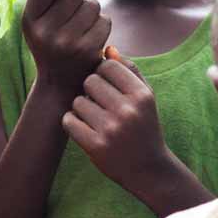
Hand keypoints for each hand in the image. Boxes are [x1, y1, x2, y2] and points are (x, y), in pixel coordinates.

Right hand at [21, 0, 109, 94]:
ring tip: (82, 26)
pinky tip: (92, 37)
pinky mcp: (88, 50)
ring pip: (92, 4)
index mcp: (29, 21)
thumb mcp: (36, 23)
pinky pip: (105, 20)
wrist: (60, 85)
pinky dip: (102, 25)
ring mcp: (67, 42)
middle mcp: (45, 32)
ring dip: (91, 12)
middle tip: (73, 11)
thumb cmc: (50, 44)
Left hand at [63, 50, 176, 195]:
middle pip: (89, 81)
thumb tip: (108, 49)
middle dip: (91, 90)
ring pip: (77, 101)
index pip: (107, 66)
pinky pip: (69, 120)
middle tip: (99, 103)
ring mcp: (111, 129)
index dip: (102, 73)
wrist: (148, 169)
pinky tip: (85, 129)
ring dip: (82, 108)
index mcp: (141, 95)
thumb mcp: (146, 98)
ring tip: (95, 118)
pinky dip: (73, 123)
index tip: (107, 86)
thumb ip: (130, 71)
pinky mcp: (95, 146)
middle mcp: (128, 110)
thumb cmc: (145, 127)